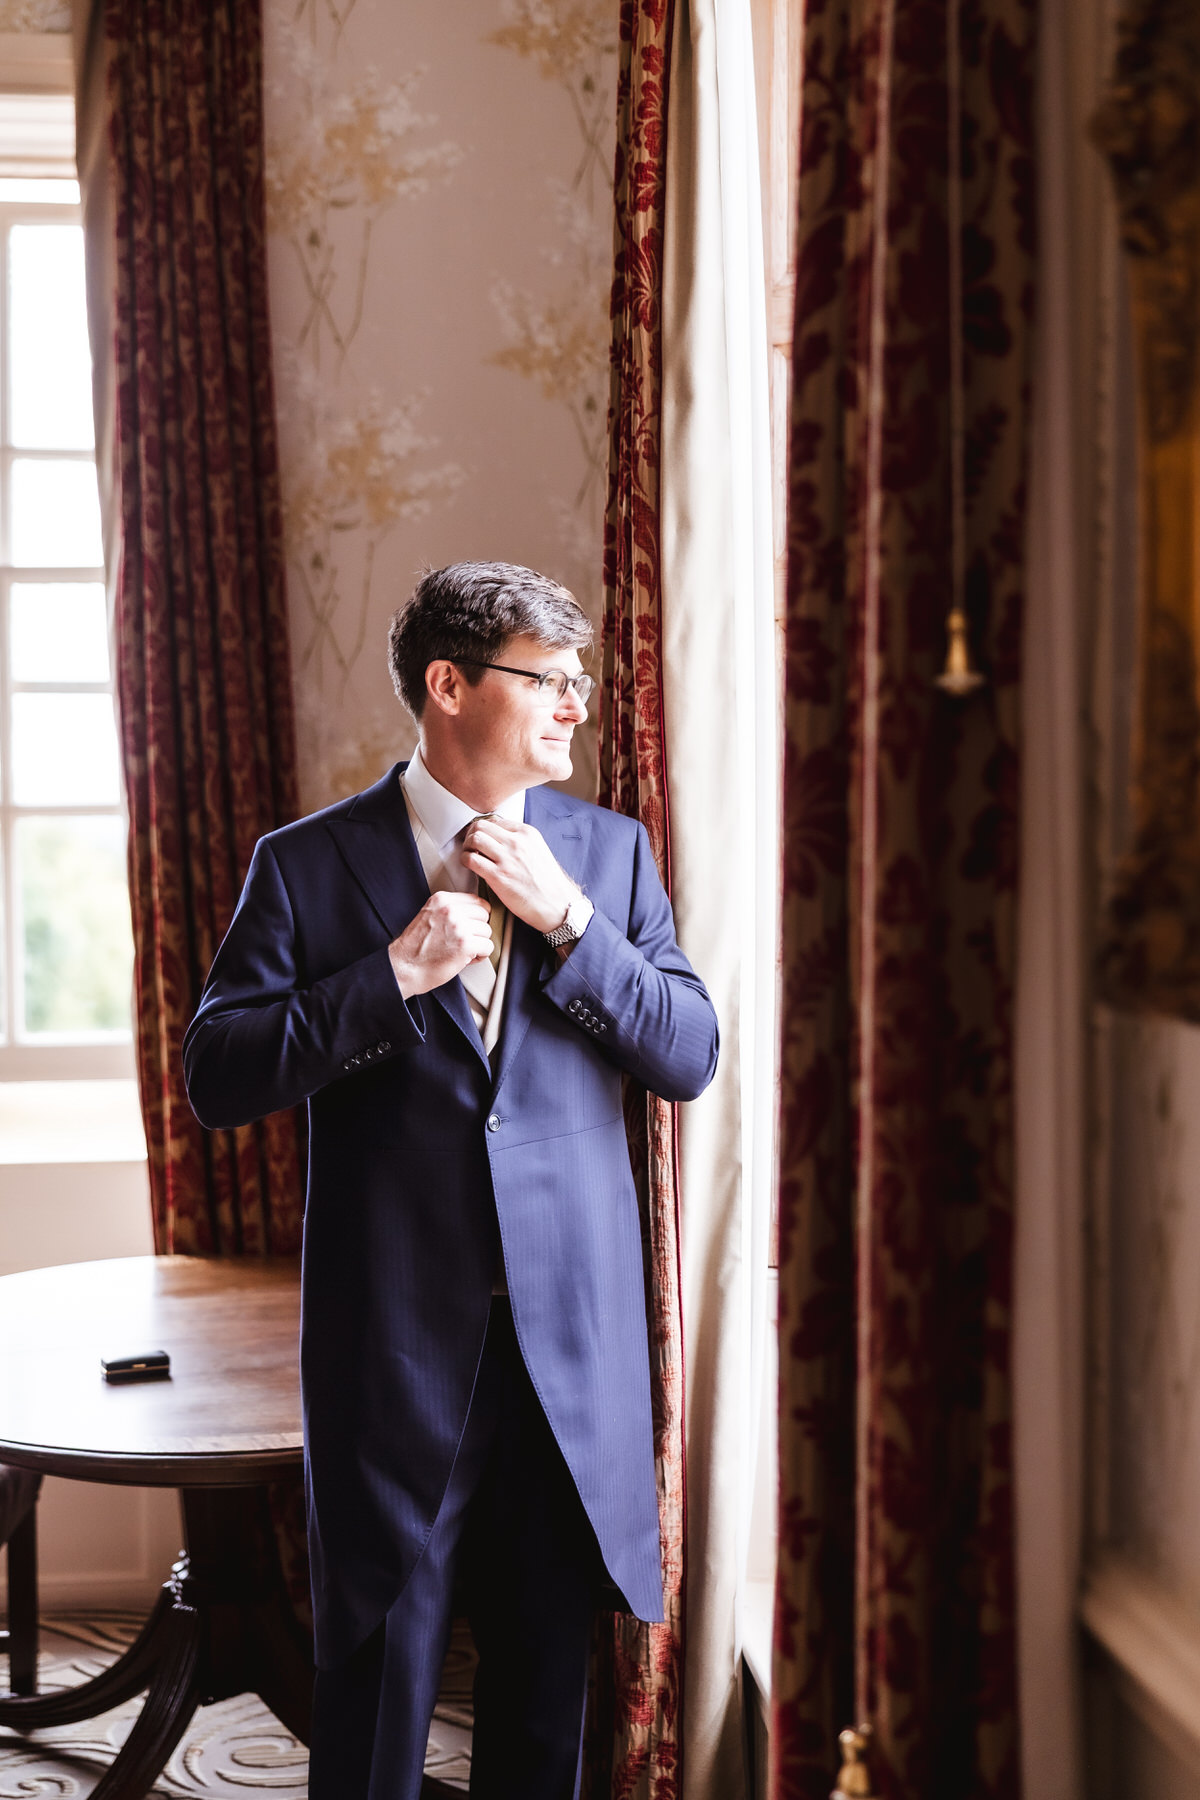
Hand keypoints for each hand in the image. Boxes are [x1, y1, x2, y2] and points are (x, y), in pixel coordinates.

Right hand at [388, 891, 494, 996]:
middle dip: (477, 930)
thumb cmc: (416, 947)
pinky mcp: (466, 944)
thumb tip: (476, 911)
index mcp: (441, 899)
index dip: (475, 917)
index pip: (476, 900)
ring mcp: (458, 926)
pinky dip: (480, 956)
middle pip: (484, 915)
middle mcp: (450, 909)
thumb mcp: (429, 915)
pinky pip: (488, 947)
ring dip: (479, 944)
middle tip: (464, 941)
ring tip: (462, 950)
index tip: (468, 927)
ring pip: (487, 931)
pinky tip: (465, 959)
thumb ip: (450, 909)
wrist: (404, 968)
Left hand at [462, 818, 578, 934]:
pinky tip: (469, 865)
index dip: (483, 829)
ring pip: (474, 839)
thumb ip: (521, 841)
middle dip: (471, 834)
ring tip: (469, 854)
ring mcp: (507, 859)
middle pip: (481, 826)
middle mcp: (517, 842)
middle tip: (470, 844)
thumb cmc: (549, 882)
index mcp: (527, 833)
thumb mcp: (539, 850)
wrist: (557, 905)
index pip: (495, 821)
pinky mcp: (498, 876)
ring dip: (466, 846)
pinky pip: (471, 859)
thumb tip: (500, 838)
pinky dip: (465, 860)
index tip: (480, 836)